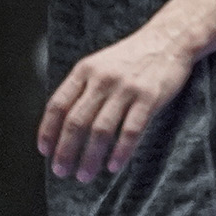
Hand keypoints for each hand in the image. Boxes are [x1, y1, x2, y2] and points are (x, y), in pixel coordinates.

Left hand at [40, 30, 194, 183]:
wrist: (170, 39)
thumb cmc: (132, 57)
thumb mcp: (100, 64)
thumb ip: (82, 88)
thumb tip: (62, 124)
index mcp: (84, 71)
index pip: (58, 105)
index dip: (48, 131)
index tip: (45, 152)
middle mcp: (102, 79)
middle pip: (76, 122)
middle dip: (66, 151)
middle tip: (62, 172)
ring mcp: (126, 88)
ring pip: (101, 130)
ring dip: (90, 157)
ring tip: (85, 175)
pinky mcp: (149, 97)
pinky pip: (131, 130)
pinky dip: (121, 151)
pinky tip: (113, 166)